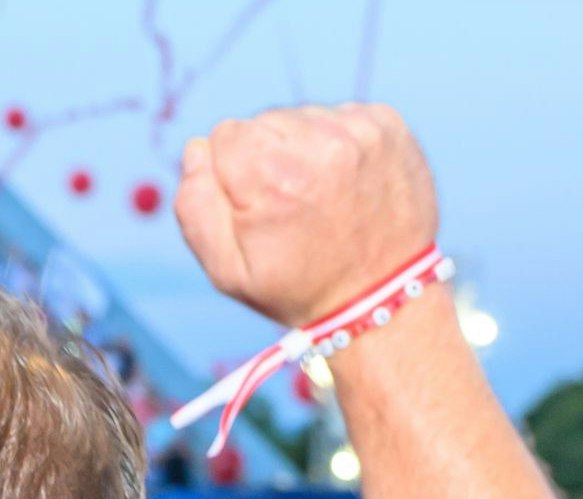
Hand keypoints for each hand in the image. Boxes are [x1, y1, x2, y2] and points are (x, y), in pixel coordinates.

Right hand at [171, 105, 439, 328]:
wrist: (382, 298)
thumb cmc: (299, 287)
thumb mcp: (227, 270)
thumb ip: (194, 205)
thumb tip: (197, 148)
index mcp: (271, 173)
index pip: (224, 136)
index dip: (234, 175)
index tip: (262, 208)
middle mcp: (319, 143)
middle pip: (264, 121)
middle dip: (269, 158)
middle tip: (295, 206)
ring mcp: (360, 130)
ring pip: (302, 117)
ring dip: (305, 149)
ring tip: (323, 197)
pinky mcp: (387, 124)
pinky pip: (341, 116)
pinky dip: (339, 143)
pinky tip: (348, 184)